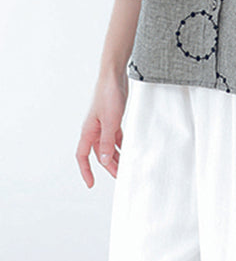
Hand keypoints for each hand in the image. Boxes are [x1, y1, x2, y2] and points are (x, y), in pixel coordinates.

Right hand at [75, 71, 127, 186]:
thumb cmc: (108, 95)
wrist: (114, 76)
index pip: (82, 156)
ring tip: (126, 166)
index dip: (86, 171)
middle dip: (108, 166)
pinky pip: (115, 137)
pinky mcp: (113, 119)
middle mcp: (94, 129)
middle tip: (119, 176)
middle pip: (98, 153)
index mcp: (88, 131)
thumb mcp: (110, 121)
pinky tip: (128, 150)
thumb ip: (106, 141)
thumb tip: (103, 160)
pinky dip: (121, 144)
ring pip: (108, 146)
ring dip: (116, 156)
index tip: (91, 184)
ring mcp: (103, 124)